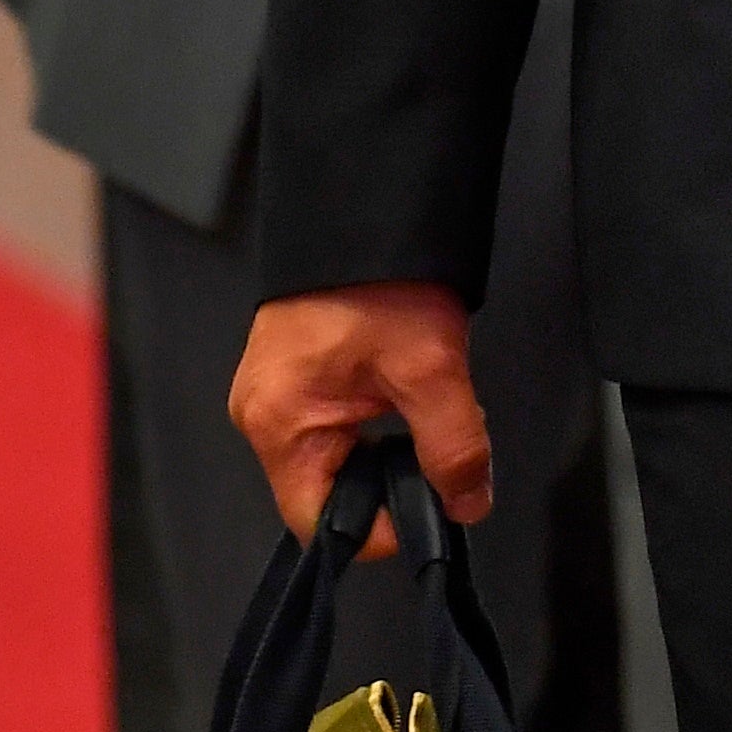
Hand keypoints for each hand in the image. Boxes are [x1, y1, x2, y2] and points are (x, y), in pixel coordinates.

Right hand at [236, 280, 491, 538]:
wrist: (367, 204)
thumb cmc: (381, 278)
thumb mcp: (430, 368)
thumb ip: (454, 446)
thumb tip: (468, 503)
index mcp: (280, 424)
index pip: (323, 525)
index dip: (382, 527)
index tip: (432, 505)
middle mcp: (264, 414)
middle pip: (329, 494)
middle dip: (389, 483)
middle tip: (435, 447)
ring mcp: (276, 391)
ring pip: (338, 458)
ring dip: (385, 450)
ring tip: (422, 408)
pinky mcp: (295, 373)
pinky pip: (334, 424)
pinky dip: (374, 422)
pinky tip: (401, 392)